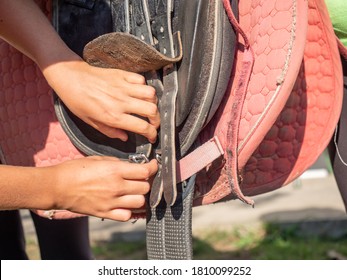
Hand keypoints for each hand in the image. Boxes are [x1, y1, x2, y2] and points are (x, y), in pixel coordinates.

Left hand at [44, 59, 159, 142]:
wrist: (70, 77)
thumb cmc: (77, 101)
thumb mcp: (90, 122)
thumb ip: (110, 131)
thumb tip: (125, 137)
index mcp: (113, 116)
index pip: (142, 127)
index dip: (151, 134)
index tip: (152, 136)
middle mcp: (121, 101)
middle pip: (152, 110)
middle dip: (157, 119)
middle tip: (152, 122)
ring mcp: (123, 86)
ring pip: (151, 93)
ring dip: (152, 102)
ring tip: (147, 106)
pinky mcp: (122, 75)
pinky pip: (141, 79)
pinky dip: (143, 86)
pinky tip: (138, 91)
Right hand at [49, 156, 157, 220]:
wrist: (56, 187)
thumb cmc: (74, 170)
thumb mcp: (98, 158)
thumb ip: (117, 163)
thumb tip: (131, 166)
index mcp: (115, 170)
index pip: (145, 171)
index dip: (153, 168)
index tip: (153, 166)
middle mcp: (116, 187)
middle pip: (145, 187)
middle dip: (147, 182)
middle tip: (142, 179)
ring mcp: (111, 202)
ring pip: (140, 203)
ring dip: (141, 197)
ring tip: (135, 192)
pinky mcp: (105, 213)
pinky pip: (127, 216)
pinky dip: (130, 211)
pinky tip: (127, 204)